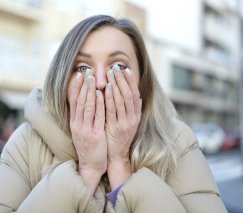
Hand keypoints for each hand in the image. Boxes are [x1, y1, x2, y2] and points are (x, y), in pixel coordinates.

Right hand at [69, 72, 106, 194]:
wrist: (90, 165)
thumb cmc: (88, 146)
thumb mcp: (81, 129)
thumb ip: (82, 116)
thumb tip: (83, 99)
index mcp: (74, 122)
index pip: (73, 101)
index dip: (76, 87)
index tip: (79, 74)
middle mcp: (78, 125)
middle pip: (80, 101)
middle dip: (83, 86)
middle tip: (87, 72)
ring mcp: (86, 130)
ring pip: (87, 107)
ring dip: (90, 91)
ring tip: (93, 78)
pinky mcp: (95, 135)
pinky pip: (98, 117)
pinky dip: (99, 104)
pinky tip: (102, 94)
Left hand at [105, 66, 141, 189]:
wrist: (116, 156)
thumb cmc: (119, 137)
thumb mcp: (129, 122)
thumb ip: (132, 109)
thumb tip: (137, 95)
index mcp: (135, 115)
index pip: (134, 93)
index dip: (130, 81)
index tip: (125, 68)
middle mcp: (132, 118)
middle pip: (128, 94)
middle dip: (122, 80)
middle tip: (116, 67)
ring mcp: (124, 123)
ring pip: (121, 100)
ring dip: (116, 85)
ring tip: (111, 74)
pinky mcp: (115, 128)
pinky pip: (112, 110)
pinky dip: (110, 98)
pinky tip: (105, 89)